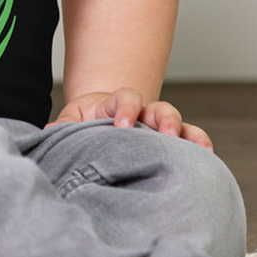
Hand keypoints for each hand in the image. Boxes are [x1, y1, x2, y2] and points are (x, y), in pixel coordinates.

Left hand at [44, 87, 214, 150]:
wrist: (100, 122)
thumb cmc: (86, 123)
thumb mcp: (72, 121)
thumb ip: (63, 126)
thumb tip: (48, 134)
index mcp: (117, 104)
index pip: (125, 98)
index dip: (126, 109)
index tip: (121, 125)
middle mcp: (143, 112)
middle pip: (159, 108)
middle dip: (163, 119)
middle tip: (162, 133)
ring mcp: (159, 125)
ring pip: (178, 122)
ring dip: (185, 133)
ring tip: (195, 149)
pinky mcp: (171, 140)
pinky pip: (191, 138)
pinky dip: (200, 144)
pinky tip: (207, 157)